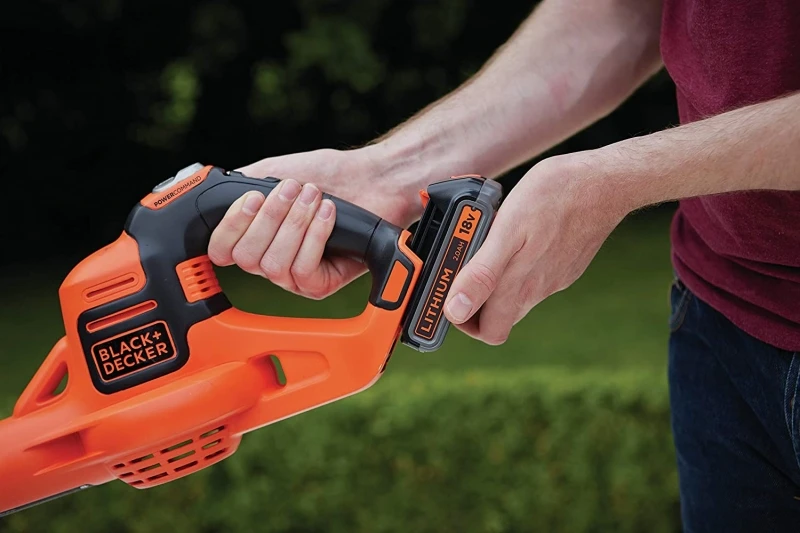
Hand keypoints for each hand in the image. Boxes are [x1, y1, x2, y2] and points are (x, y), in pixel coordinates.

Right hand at [207, 146, 420, 298]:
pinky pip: (303, 270)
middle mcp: (271, 261)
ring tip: (313, 196)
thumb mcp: (274, 172)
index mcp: (255, 238)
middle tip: (292, 189)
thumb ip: (241, 185)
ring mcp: (294, 277)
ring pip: (273, 265)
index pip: (221, 251)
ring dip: (295, 224)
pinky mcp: (320, 286)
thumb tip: (210, 192)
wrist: (372, 180)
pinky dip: (315, 237)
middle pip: (246, 258)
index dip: (230, 227)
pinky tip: (327, 214)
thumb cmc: (329, 175)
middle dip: (269, 218)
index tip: (252, 199)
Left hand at [442, 154, 625, 344]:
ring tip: (485, 244)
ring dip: (494, 277)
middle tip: (462, 266)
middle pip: (500, 315)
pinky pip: (534, 274)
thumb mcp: (507, 230)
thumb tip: (456, 310)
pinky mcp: (565, 264)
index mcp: (520, 284)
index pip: (488, 331)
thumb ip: (483, 273)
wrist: (606, 181)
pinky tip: (514, 235)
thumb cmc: (555, 196)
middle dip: (475, 299)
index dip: (464, 319)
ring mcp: (554, 277)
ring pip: (516, 293)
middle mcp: (538, 288)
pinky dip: (516, 262)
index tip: (450, 292)